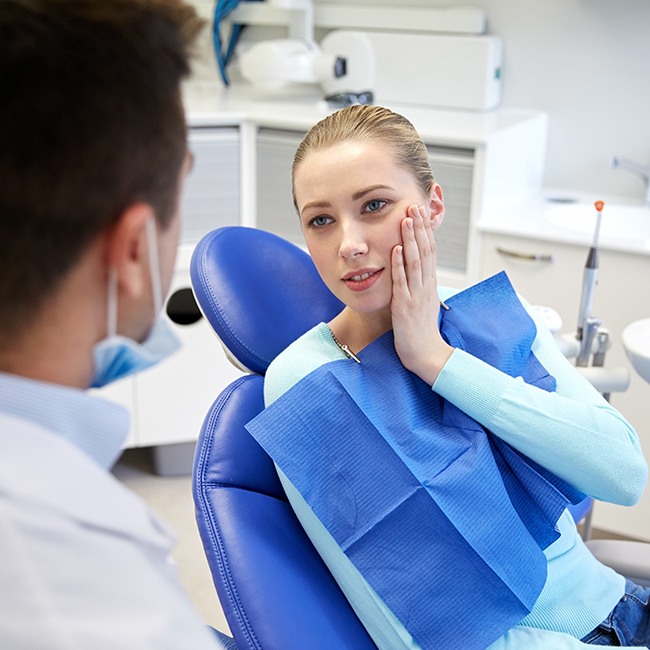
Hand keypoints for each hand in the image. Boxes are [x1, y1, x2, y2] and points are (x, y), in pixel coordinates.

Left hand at [391, 205, 452, 384]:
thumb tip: (418, 271)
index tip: (420, 213)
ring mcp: (416, 295)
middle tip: (414, 206)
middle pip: (424, 251)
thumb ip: (420, 286)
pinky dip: (398, 264)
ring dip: (410, 240)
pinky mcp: (405, 306)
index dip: (425, 231)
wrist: (426, 355)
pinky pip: (402, 282)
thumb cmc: (422, 331)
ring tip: (406, 220)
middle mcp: (425, 286)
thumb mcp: (424, 303)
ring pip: (415, 262)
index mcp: (430, 284)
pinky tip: (394, 249)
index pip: (430, 252)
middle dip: (419, 228)